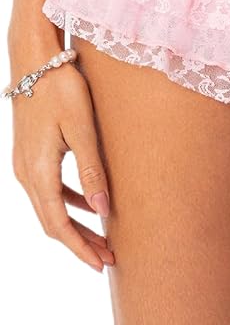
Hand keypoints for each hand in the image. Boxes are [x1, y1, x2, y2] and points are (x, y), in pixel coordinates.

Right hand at [9, 48, 114, 271]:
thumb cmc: (62, 88)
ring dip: (75, 225)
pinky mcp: (31, 153)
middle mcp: (25, 173)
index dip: (80, 248)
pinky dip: (69, 202)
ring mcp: (25, 164)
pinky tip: (89, 202)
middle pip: (53, 221)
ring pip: (50, 207)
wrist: (35, 59)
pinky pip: (50, 188)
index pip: (58, 224)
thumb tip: (101, 209)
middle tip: (109, 259)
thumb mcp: (82, 128)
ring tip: (102, 237)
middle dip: (80, 243)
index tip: (103, 264)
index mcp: (37, 172)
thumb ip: (92, 169)